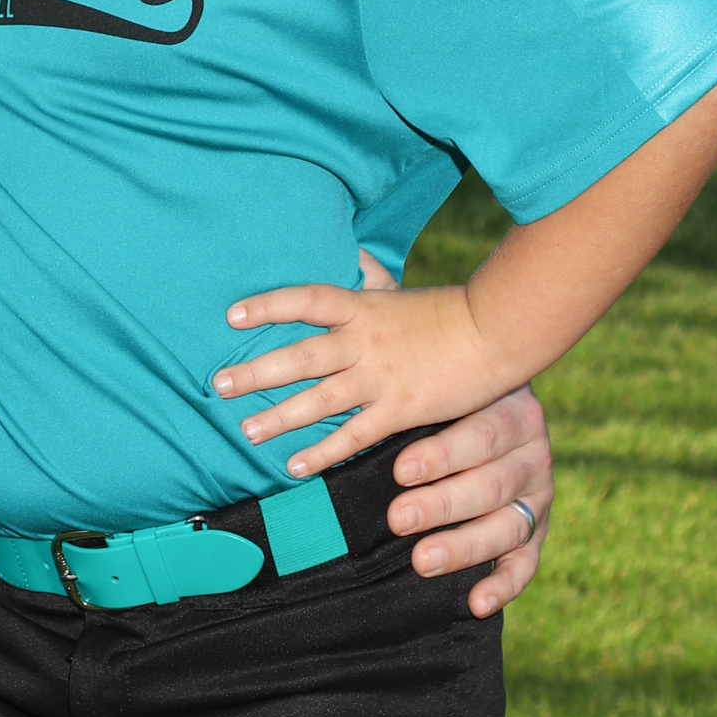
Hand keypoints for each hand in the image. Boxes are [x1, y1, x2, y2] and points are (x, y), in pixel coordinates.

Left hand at [215, 280, 509, 474]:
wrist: (498, 334)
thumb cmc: (449, 312)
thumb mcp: (403, 292)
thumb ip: (374, 278)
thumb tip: (353, 249)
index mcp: (364, 308)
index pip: (307, 301)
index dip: (270, 305)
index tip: (232, 314)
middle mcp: (365, 342)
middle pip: (301, 355)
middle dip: (257, 370)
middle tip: (218, 384)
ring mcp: (381, 378)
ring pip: (320, 398)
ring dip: (280, 416)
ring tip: (245, 431)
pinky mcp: (400, 410)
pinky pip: (353, 436)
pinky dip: (323, 452)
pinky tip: (294, 467)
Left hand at [352, 256, 548, 612]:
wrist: (533, 407)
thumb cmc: (468, 374)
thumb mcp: (441, 343)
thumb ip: (399, 310)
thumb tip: (353, 252)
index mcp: (501, 400)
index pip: (473, 426)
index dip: (439, 450)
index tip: (394, 466)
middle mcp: (521, 442)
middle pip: (488, 477)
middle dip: (442, 495)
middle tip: (395, 513)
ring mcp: (532, 485)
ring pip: (503, 517)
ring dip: (459, 540)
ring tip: (416, 558)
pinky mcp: (535, 527)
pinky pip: (524, 561)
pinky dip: (501, 583)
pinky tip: (475, 605)